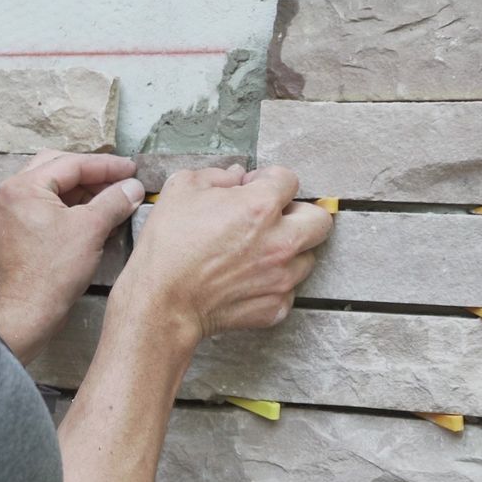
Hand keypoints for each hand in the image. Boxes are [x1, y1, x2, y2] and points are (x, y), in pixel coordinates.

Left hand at [0, 151, 145, 363]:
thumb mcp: (91, 229)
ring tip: (110, 198)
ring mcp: (5, 213)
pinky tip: (89, 215)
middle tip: (120, 181)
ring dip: (80, 191)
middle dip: (91, 174)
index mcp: (21, 187)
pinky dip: (65, 207)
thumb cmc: (55, 272)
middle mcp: (7, 194)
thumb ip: (115, 200)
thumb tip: (133, 187)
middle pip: (56, 169)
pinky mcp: (9, 232)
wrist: (28, 313)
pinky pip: (41, 207)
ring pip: (49, 189)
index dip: (106, 166)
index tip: (131, 169)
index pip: (71, 164)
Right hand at [114, 164, 333, 343]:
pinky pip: (289, 290)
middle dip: (299, 213)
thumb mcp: (182, 190)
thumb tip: (236, 177)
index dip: (269, 179)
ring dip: (290, 250)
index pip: (289, 180)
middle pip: (320, 220)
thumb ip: (217, 176)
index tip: (256, 187)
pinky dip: (275, 283)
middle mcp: (280, 242)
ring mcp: (281, 278)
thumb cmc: (168, 247)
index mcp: (261, 207)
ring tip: (259, 252)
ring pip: (308, 257)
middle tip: (275, 218)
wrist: (162, 301)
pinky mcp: (276, 306)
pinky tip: (249, 279)